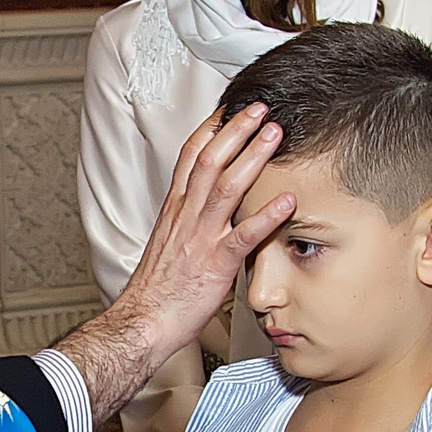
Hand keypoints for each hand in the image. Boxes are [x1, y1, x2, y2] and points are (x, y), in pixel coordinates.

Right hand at [54, 105, 293, 431]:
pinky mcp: (215, 264)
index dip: (211, 128)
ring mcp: (200, 238)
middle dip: (235, 129)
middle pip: (209, 160)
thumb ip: (189, 221)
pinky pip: (243, 236)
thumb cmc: (156, 291)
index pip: (190, 156)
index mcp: (174, 210)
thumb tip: (206, 209)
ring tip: (275, 135)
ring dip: (252, 157)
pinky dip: (266, 216)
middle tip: (261, 108)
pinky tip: (288, 201)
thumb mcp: (169, 243)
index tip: (230, 108)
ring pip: (225, 186)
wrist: (142, 323)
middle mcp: (186, 216)